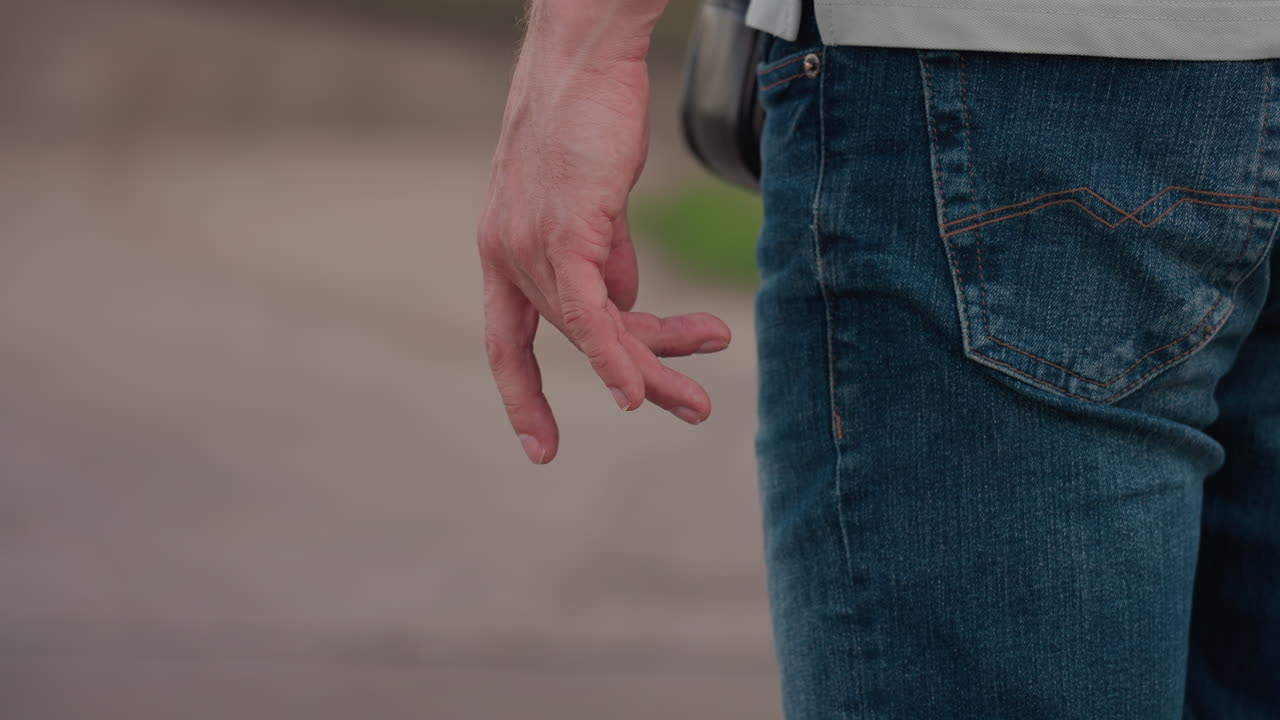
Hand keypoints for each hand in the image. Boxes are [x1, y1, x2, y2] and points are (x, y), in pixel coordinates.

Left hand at [477, 19, 731, 464]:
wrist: (583, 58)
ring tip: (701, 398)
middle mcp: (506, 257)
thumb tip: (625, 306)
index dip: (523, 395)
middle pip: (575, 340)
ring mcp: (530, 248)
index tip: (539, 445)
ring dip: (653, 366)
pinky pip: (591, 316)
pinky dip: (616, 358)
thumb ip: (602, 257)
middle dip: (636, 377)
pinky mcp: (563, 234)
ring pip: (597, 333)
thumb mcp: (590, 202)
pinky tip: (638, 395)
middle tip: (688, 408)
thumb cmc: (587, 118)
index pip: (506, 341)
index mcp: (503, 251)